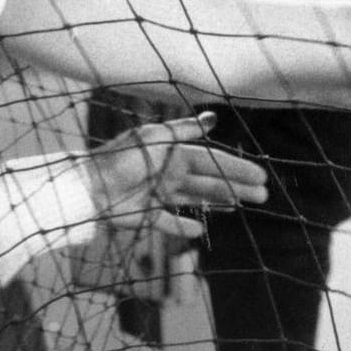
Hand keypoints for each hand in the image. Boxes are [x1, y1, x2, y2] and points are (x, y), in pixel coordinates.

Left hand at [86, 112, 267, 239]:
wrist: (88, 187)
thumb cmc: (120, 160)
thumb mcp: (153, 139)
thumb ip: (183, 130)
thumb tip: (213, 118)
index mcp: (172, 153)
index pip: (212, 161)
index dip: (236, 168)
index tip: (259, 176)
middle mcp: (169, 172)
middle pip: (210, 181)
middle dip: (236, 187)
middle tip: (262, 196)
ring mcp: (159, 194)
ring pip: (196, 199)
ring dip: (220, 201)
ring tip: (242, 205)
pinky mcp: (147, 215)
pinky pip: (170, 222)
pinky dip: (183, 228)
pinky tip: (200, 232)